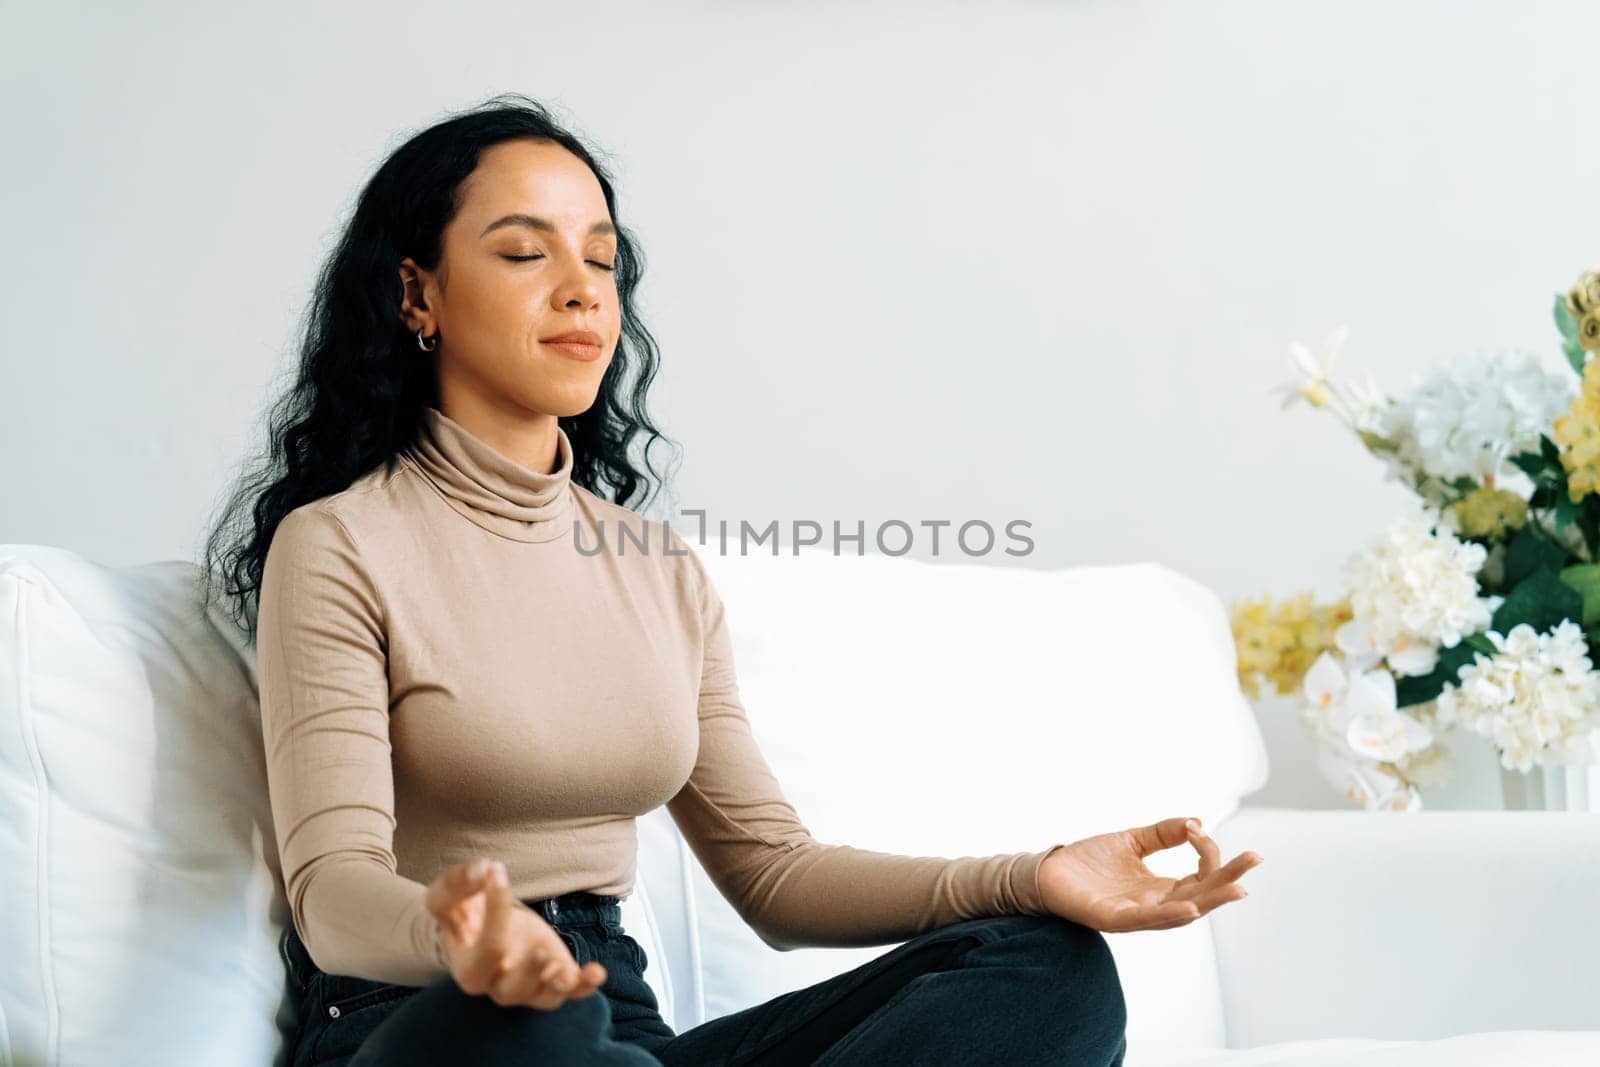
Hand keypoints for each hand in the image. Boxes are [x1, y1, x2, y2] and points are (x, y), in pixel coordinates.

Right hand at [423, 859, 607, 1009]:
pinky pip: (572, 992)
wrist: (479, 927)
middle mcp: (498, 984)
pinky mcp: (554, 977)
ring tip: (564, 969)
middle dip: (529, 972)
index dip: (496, 911)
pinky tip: (597, 971)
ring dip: (557, 985)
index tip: (497, 870)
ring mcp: (529, 986)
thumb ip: (459, 883)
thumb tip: (484, 869)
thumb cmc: (462, 912)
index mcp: (469, 969)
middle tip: (542, 951)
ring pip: (544, 997)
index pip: (487, 949)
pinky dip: (585, 985)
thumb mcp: (449, 895)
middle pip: (511, 990)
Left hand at [1038, 817, 1261, 932]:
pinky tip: (1190, 904)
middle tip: (1255, 859)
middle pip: (1202, 896)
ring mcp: (1135, 915)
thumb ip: (1163, 833)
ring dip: (1210, 899)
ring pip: (1181, 912)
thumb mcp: (1132, 841)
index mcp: (1161, 888)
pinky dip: (1170, 913)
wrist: (1047, 871)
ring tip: (1236, 888)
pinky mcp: (1112, 919)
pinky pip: (1146, 919)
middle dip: (1229, 880)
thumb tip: (1196, 822)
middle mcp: (1154, 905)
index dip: (1207, 852)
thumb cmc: (1088, 862)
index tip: (1199, 828)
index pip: (1200, 876)